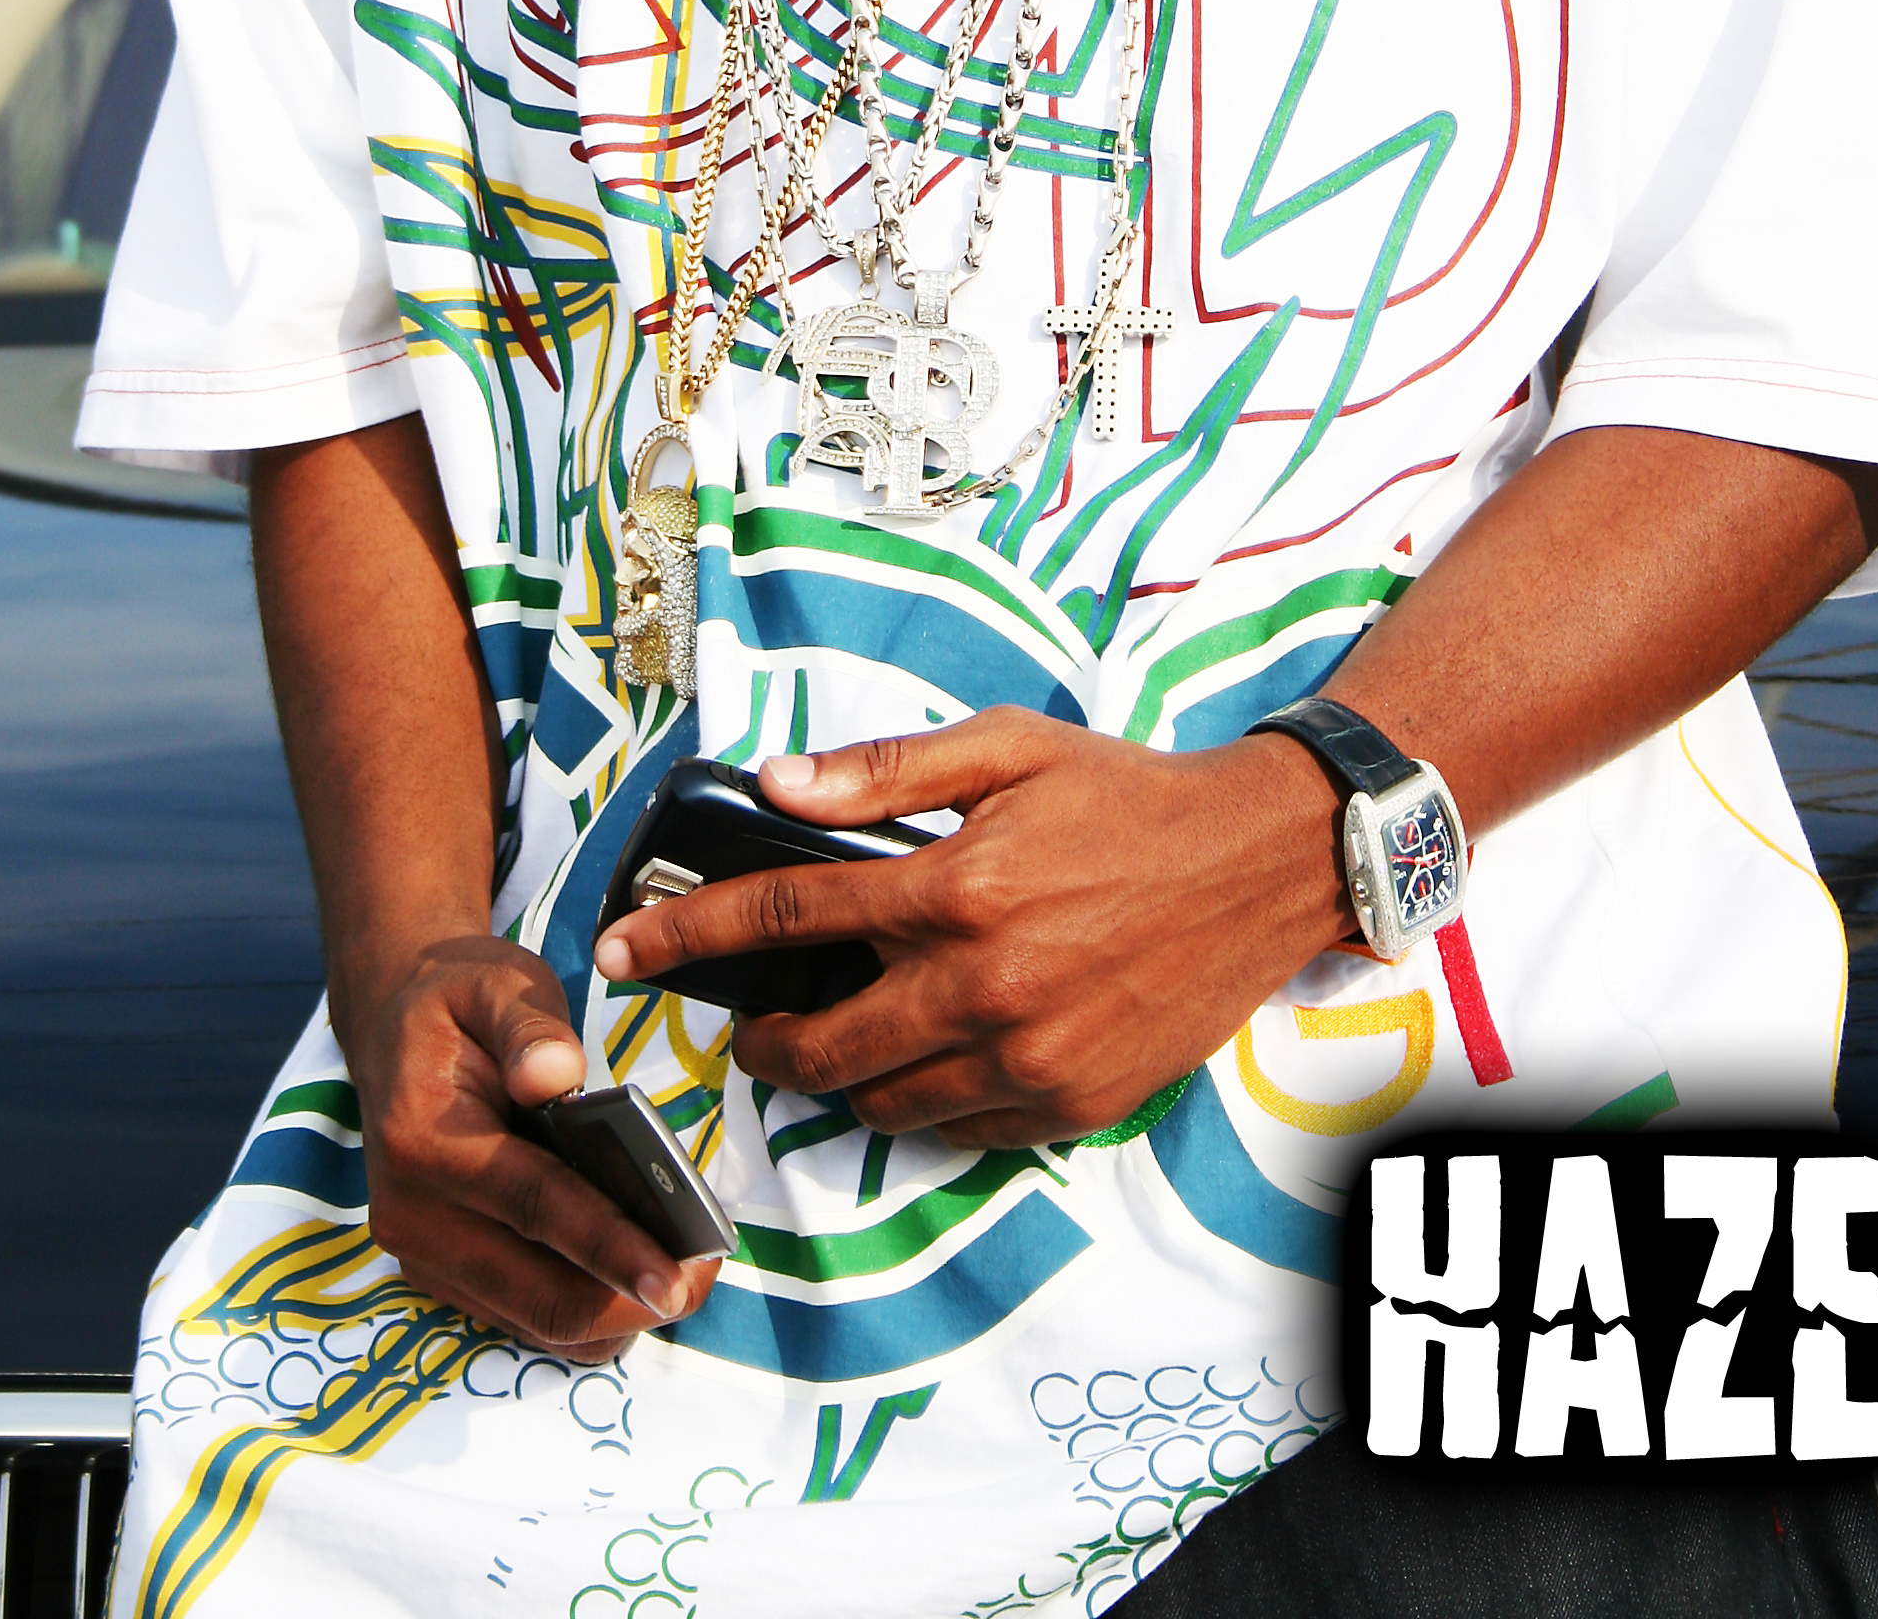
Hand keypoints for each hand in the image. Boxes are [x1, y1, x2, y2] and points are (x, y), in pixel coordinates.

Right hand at [343, 933, 721, 1357]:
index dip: (612, 1247)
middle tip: (703, 1276)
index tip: (676, 1278)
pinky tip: (631, 1267)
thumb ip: (528, 1027)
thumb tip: (558, 1076)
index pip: (536, 1207)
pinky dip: (586, 1307)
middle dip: (629, 1299)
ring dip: (615, 1312)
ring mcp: (423, 1256)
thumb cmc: (458, 1002)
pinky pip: (525, 1316)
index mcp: (424, 1142)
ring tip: (682, 1271)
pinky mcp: (442, 1275)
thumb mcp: (495, 984)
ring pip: (538, 1322)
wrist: (393, 1030)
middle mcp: (415, 1218)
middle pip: (541, 1294)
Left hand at [592, 709, 1349, 1148]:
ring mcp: (1028, 1058)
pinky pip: (957, 1129)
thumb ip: (885, 770)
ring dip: (834, 1078)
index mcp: (956, 887)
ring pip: (881, 1102)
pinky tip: (918, 1059)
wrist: (1255, 866)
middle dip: (758, 1037)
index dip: (687, 938)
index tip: (622, 953)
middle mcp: (983, 986)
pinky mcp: (1069, 1105)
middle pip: (818, 1043)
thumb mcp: (1008, 748)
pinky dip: (918, 1103)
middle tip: (745, 1020)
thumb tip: (776, 785)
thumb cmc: (1126, 795)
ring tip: (829, 1039)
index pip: (784, 920)